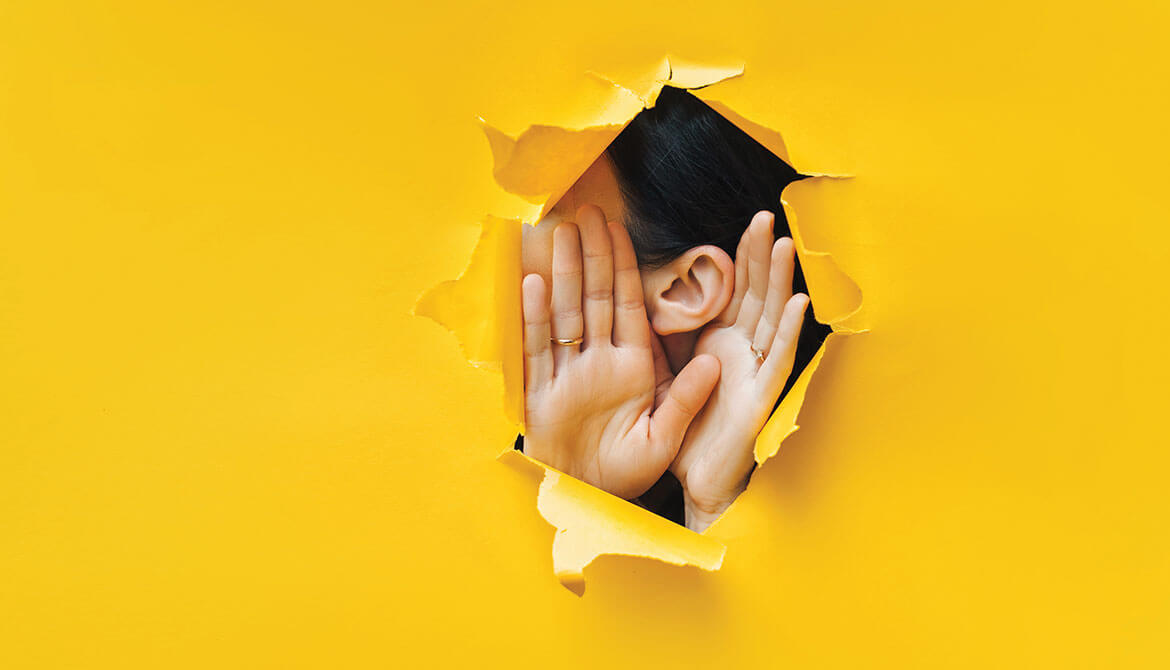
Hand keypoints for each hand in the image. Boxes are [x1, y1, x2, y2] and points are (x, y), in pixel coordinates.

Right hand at [522, 205, 720, 499]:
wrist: (589, 499)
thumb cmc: (627, 472)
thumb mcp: (664, 437)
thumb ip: (686, 399)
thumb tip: (716, 362)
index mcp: (632, 366)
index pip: (629, 305)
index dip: (625, 266)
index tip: (620, 229)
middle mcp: (598, 361)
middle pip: (594, 298)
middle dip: (591, 255)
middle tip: (586, 212)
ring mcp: (567, 373)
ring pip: (565, 313)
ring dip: (562, 273)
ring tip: (559, 233)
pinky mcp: (540, 392)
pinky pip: (536, 348)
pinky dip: (534, 317)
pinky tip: (533, 284)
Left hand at [670, 211, 808, 530]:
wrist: (696, 483)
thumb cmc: (689, 432)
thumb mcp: (671, 375)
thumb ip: (671, 339)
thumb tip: (655, 297)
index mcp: (720, 344)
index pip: (733, 292)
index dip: (740, 258)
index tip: (747, 223)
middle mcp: (743, 354)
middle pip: (755, 296)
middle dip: (761, 257)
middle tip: (767, 217)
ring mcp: (755, 374)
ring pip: (771, 320)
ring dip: (781, 283)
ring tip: (788, 246)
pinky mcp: (760, 400)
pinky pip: (777, 361)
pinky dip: (789, 332)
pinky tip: (798, 303)